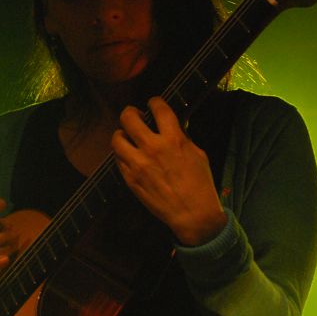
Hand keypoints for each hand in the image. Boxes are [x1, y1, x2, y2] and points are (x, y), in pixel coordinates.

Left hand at [111, 96, 226, 246]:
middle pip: (128, 118)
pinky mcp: (130, 179)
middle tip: (134, 116)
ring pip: (116, 138)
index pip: (158, 108)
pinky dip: (122, 154)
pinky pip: (118, 159)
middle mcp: (152, 148)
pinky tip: (129, 155)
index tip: (152, 104)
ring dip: (121, 134)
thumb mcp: (197, 154)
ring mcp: (138, 164)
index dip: (154, 101)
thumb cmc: (200, 184)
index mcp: (173, 139)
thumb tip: (170, 125)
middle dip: (130, 112)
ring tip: (127, 136)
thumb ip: (181, 137)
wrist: (192, 214)